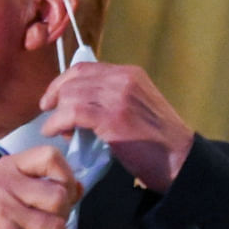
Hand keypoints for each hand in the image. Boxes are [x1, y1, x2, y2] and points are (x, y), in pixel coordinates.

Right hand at [0, 145, 81, 228]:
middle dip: (63, 216)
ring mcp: (5, 216)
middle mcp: (3, 188)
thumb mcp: (14, 193)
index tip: (63, 192)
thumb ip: (48, 185)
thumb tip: (78, 187)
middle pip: (60, 197)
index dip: (66, 176)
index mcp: (7, 169)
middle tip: (49, 224)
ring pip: (58, 228)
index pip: (50, 157)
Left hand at [39, 62, 193, 192]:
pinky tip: (54, 132)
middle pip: (74, 79)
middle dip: (55, 97)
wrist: (179, 160)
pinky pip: (72, 113)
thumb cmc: (156, 142)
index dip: (62, 82)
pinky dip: (57, 122)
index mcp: (130, 74)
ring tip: (55, 129)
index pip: (84, 68)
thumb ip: (109, 100)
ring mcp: (119, 97)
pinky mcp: (113, 118)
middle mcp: (124, 79)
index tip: (52, 98)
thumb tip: (75, 106)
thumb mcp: (135, 108)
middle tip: (49, 115)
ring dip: (56, 113)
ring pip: (70, 95)